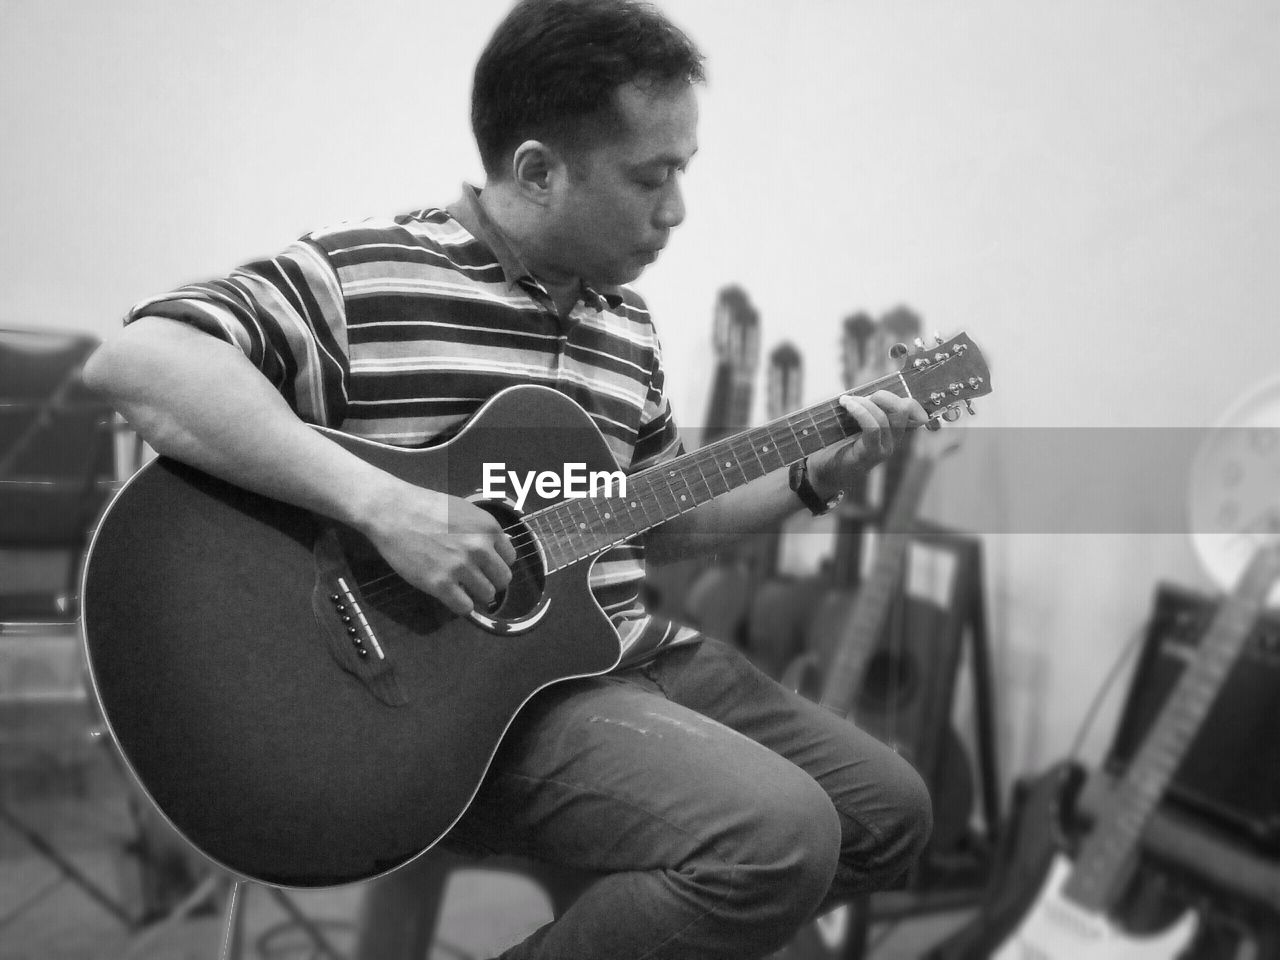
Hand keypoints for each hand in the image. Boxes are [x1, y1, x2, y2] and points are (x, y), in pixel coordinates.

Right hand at [360, 482, 515, 615]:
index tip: (485, 566)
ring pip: (486, 595)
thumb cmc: (426, 506)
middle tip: (474, 579)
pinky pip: (465, 607)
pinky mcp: (440, 584)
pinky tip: (451, 596)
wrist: (392, 510)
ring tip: (461, 587)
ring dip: (476, 594)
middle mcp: (480, 548)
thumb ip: (483, 530)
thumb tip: (500, 546)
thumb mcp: (464, 510)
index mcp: (489, 527)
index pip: (510, 558)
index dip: (497, 563)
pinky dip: (461, 606)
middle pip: (503, 579)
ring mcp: (461, 567)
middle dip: (490, 581)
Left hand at [807, 391, 928, 497]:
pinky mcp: (870, 454)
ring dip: (864, 402)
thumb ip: (865, 410)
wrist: (823, 471)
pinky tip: (846, 406)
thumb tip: (865, 390)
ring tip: (845, 401)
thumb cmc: (836, 445)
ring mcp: (884, 449)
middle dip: (882, 395)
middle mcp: (893, 441)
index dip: (903, 396)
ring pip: (885, 417)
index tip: (878, 392)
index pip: (912, 410)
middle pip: (903, 409)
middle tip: (859, 397)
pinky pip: (872, 428)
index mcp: (892, 431)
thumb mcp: (854, 423)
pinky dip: (859, 412)